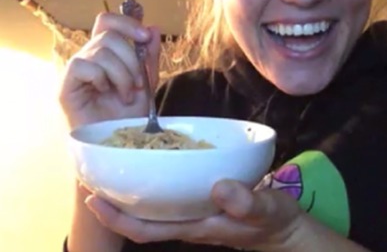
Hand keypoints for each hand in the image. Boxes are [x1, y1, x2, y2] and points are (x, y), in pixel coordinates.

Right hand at [58, 12, 160, 129]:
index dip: (126, 22)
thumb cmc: (128, 116)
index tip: (145, 36)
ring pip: (101, 51)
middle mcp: (88, 58)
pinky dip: (102, 78)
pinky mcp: (65, 87)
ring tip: (126, 95)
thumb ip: (149, 56)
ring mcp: (75, 72)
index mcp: (106, 54)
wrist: (120, 145)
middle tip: (138, 84)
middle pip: (108, 35)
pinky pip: (82, 65)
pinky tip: (105, 93)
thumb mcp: (147, 82)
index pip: (108, 21)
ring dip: (122, 74)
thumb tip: (152, 28)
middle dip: (131, 59)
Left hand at [84, 179, 303, 250]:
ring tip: (117, 166)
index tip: (93, 198)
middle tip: (94, 174)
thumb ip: (246, 201)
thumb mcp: (266, 210)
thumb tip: (218, 187)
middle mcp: (189, 221)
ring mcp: (196, 213)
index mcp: (196, 226)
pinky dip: (158, 182)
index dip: (116, 218)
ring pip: (155, 207)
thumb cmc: (275, 222)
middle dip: (115, 202)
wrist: (285, 230)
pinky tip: (158, 163)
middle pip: (141, 218)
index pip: (146, 229)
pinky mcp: (205, 203)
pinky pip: (172, 195)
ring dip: (133, 191)